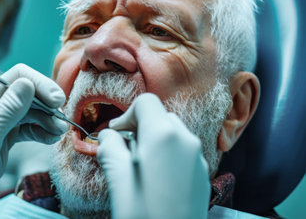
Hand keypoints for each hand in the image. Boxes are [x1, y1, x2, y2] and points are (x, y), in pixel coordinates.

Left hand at [0, 64, 67, 217]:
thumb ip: (9, 108)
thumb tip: (28, 83)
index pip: (20, 77)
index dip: (40, 84)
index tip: (56, 101)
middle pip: (30, 94)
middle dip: (48, 105)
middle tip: (61, 121)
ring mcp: (4, 123)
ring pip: (33, 112)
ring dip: (48, 120)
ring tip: (59, 133)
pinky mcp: (8, 138)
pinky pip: (30, 129)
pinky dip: (42, 132)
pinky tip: (51, 139)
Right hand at [97, 93, 209, 218]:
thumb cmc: (143, 215)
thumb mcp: (118, 180)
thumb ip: (110, 149)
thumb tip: (108, 136)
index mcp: (164, 136)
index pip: (146, 103)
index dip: (126, 115)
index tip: (115, 136)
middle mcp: (187, 141)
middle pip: (161, 117)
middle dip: (140, 129)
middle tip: (125, 152)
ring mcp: (198, 159)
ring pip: (173, 134)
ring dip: (154, 142)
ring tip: (140, 168)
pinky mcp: (203, 175)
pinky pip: (183, 152)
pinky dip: (167, 155)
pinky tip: (157, 180)